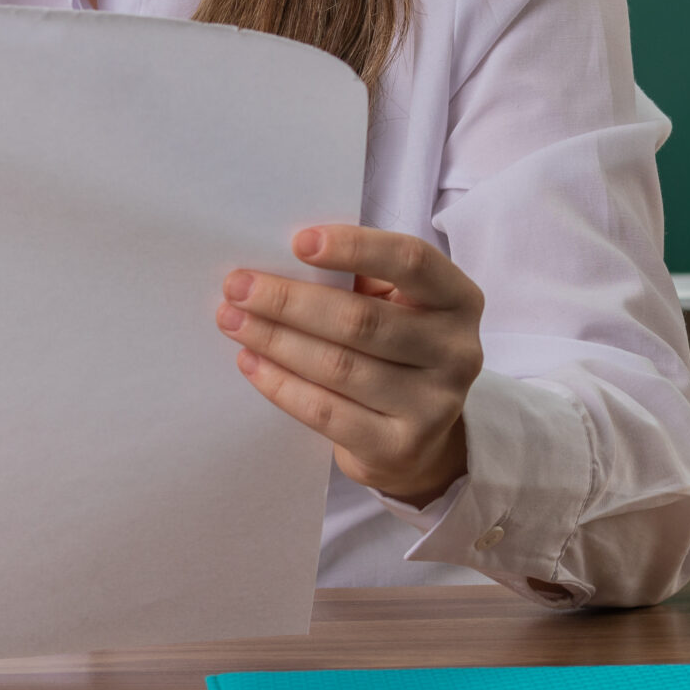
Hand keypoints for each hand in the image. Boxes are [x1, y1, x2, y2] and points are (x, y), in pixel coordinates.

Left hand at [216, 225, 484, 506]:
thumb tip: (278, 261)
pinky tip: (250, 362)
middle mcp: (456, 352)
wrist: (420, 437)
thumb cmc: (394, 347)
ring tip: (231, 320)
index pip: (411, 261)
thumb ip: (355, 280)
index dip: (355, 248)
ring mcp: (433, 406)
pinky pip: (326, 411)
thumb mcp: (394, 305)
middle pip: (361, 320)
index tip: (297, 242)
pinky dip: (280, 384)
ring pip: (338, 366)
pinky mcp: (400, 447)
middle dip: (289, 301)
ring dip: (275, 340)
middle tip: (236, 287)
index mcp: (457, 299)